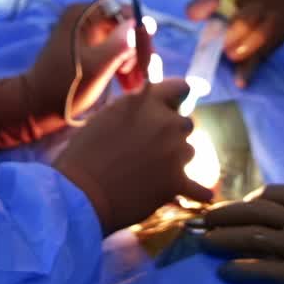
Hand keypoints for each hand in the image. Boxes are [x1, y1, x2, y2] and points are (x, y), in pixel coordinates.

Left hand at [0, 0, 138, 159]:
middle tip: (141, 78)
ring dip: (131, 61)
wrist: (35, 107)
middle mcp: (83, 17)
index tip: (147, 62)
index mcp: (83, 13)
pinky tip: (126, 84)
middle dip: (137, 52)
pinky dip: (121, 65)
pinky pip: (111, 50)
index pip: (125, 13)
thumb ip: (123, 43)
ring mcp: (84, 32)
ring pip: (121, 40)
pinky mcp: (85, 48)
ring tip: (134, 86)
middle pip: (124, 27)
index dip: (140, 36)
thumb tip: (145, 22)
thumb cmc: (64, 88)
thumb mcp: (98, 66)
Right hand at [54, 80, 213, 234]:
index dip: (177, 98)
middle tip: (151, 148)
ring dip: (177, 160)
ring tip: (153, 172)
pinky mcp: (177, 182)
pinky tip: (201, 196)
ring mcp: (175, 152)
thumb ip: (137, 106)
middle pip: (186, 123)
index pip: (182, 87)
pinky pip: (198, 189)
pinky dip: (198, 193)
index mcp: (149, 101)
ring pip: (189, 152)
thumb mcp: (110, 114)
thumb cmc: (86, 151)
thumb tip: (153, 109)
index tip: (172, 107)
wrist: (82, 191)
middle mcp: (167, 122)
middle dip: (172, 133)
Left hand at [200, 184, 283, 283]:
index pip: (269, 193)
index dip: (247, 202)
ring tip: (202, 245)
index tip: (234, 211)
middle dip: (222, 215)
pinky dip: (239, 270)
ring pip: (249, 237)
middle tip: (202, 222)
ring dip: (221, 240)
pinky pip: (262, 270)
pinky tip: (225, 274)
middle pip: (250, 210)